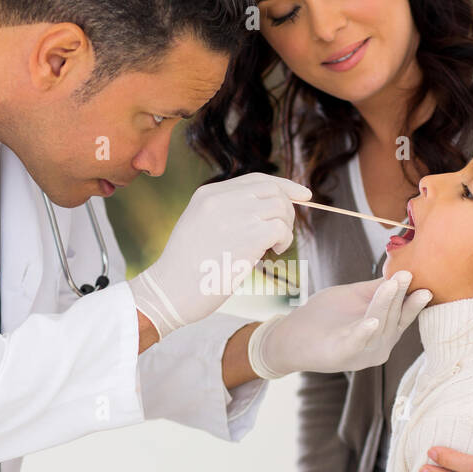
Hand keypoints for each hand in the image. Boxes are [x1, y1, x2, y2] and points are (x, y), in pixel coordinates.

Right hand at [129, 174, 311, 339]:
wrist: (169, 291)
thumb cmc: (185, 269)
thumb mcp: (198, 226)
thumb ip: (226, 212)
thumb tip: (266, 212)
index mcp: (208, 194)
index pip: (256, 179)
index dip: (284, 186)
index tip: (303, 195)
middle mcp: (221, 199)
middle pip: (273, 189)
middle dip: (288, 208)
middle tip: (282, 233)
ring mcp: (235, 216)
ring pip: (280, 207)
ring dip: (286, 227)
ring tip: (274, 246)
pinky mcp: (248, 237)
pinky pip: (281, 228)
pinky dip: (285, 240)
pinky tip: (274, 252)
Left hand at [246, 272, 431, 378]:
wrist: (289, 337)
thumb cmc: (322, 316)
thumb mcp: (354, 297)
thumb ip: (376, 288)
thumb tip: (401, 269)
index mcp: (384, 332)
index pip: (404, 314)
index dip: (413, 298)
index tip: (424, 279)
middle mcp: (379, 346)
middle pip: (394, 318)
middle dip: (402, 296)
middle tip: (408, 274)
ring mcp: (362, 353)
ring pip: (380, 325)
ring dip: (386, 304)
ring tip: (393, 283)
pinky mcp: (343, 355)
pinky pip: (357, 342)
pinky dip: (365, 331)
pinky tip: (372, 320)